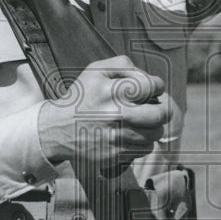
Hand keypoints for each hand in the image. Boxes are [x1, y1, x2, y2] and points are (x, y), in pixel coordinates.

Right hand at [38, 55, 171, 167]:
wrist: (56, 128)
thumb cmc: (82, 96)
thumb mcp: (95, 70)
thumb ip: (124, 65)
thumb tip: (149, 77)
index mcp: (110, 90)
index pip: (152, 86)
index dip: (158, 86)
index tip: (153, 89)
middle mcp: (114, 114)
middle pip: (161, 114)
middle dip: (163, 109)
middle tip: (157, 108)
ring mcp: (115, 136)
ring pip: (155, 133)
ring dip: (153, 127)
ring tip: (141, 122)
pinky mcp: (115, 154)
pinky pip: (145, 149)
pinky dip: (142, 142)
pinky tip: (130, 135)